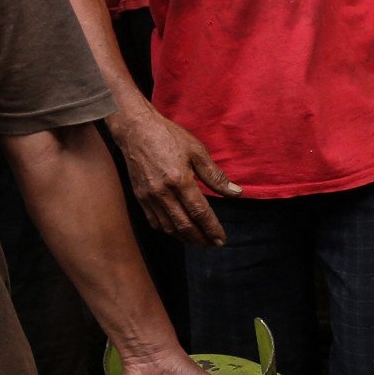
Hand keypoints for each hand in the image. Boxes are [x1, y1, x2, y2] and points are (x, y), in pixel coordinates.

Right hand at [112, 104, 237, 245]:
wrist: (136, 130)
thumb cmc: (169, 137)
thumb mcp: (197, 152)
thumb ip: (216, 176)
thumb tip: (237, 193)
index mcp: (180, 180)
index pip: (200, 213)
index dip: (212, 229)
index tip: (221, 240)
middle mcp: (163, 192)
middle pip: (184, 226)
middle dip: (201, 239)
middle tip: (213, 244)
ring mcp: (149, 197)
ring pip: (169, 228)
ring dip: (185, 238)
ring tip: (199, 240)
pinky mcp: (140, 197)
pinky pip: (155, 222)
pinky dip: (168, 230)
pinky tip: (178, 231)